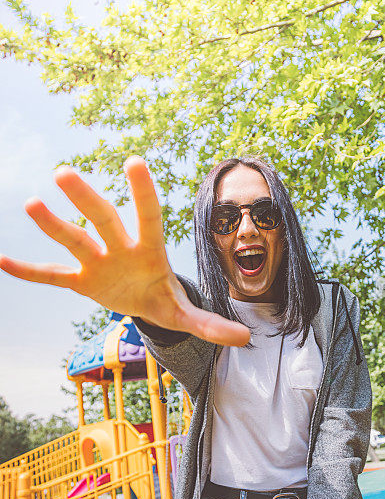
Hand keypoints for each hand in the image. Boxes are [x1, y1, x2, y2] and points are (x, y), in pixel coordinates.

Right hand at [0, 156, 249, 347]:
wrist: (143, 301)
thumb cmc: (165, 296)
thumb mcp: (186, 314)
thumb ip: (211, 325)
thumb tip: (246, 336)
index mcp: (150, 250)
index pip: (149, 216)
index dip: (143, 193)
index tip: (134, 162)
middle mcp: (121, 248)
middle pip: (104, 220)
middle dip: (87, 200)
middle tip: (64, 173)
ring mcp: (97, 262)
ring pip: (74, 240)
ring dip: (54, 226)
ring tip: (31, 204)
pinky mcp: (79, 280)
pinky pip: (51, 275)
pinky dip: (29, 271)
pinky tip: (2, 260)